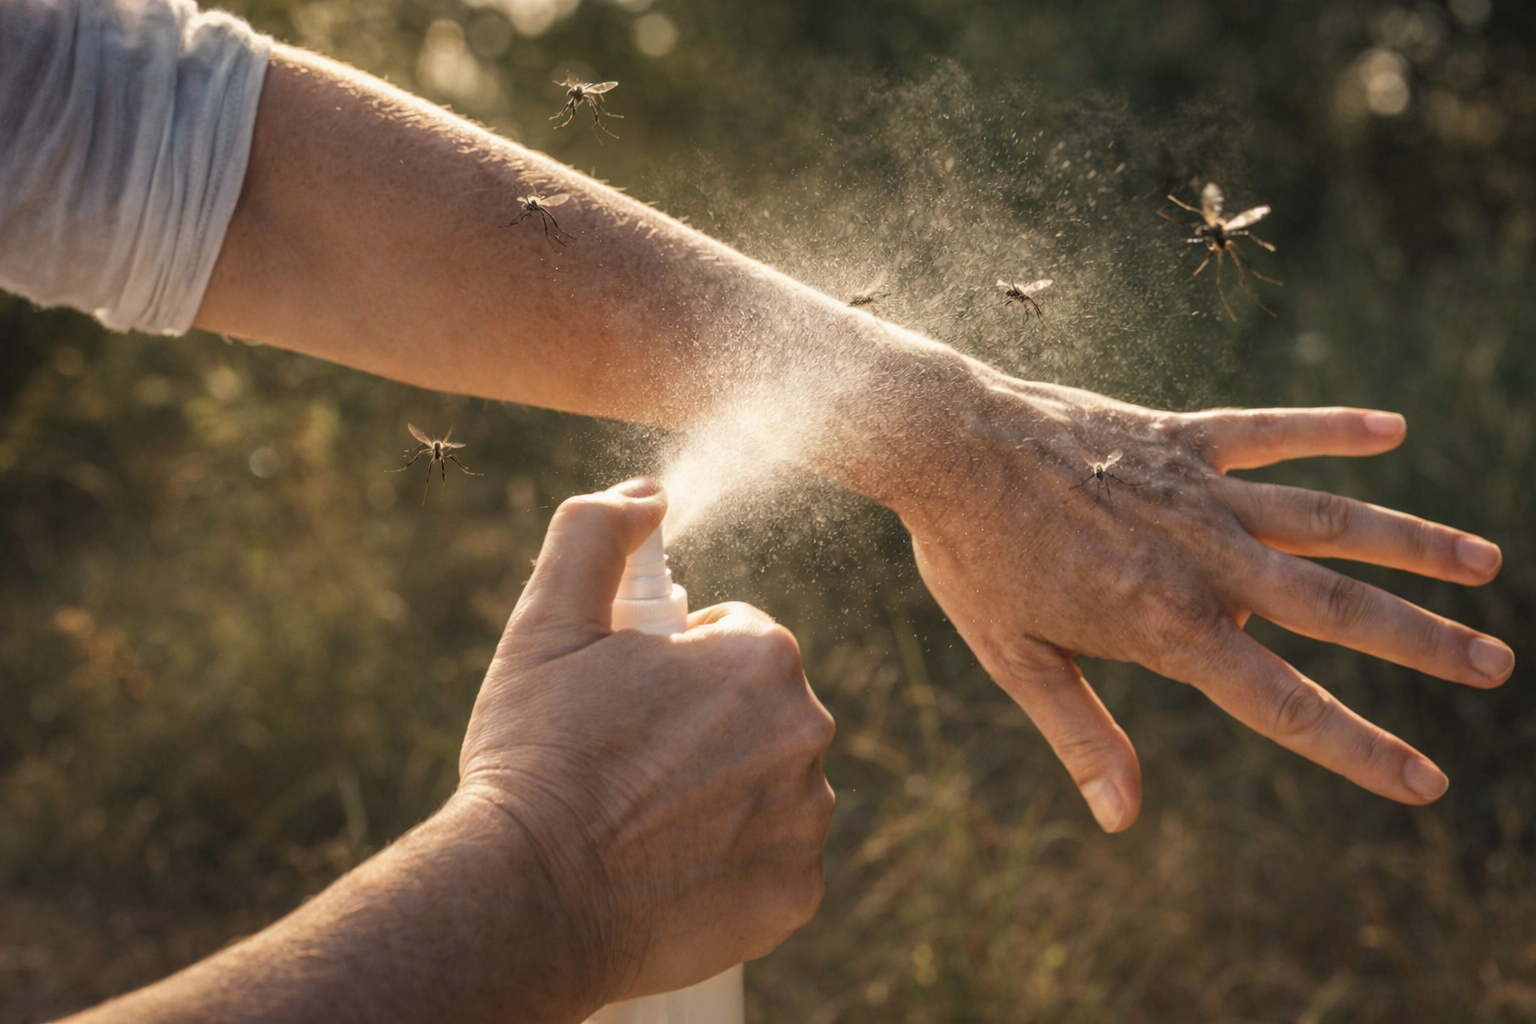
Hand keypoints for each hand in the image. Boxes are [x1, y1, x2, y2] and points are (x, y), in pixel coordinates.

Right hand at [456, 480, 834, 1005]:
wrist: (527, 898)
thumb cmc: (537, 753)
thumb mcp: (549, 621)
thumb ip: (597, 532)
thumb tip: (648, 494)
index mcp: (764, 659)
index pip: (737, 640)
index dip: (675, 666)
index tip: (627, 702)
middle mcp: (807, 733)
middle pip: (760, 712)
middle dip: (705, 725)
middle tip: (629, 761)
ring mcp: (806, 820)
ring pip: (771, 783)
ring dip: (725, 790)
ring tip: (643, 818)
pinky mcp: (794, 893)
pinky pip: (774, 859)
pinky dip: (734, 862)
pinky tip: (672, 869)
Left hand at [894, 367, 1512, 832]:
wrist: (945, 445)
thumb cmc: (972, 556)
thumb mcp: (1016, 659)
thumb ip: (1080, 734)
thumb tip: (1122, 818)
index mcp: (1169, 624)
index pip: (1284, 704)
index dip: (1360, 749)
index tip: (1426, 782)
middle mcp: (1206, 558)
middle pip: (1339, 608)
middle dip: (1423, 642)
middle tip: (1494, 665)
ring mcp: (1202, 491)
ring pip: (1331, 519)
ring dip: (1411, 541)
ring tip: (1484, 563)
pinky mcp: (1182, 437)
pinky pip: (1272, 432)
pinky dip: (1331, 428)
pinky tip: (1390, 427)